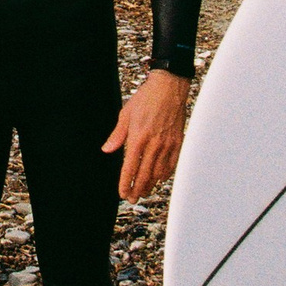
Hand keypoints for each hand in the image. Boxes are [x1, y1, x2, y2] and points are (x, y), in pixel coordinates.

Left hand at [101, 68, 189, 198]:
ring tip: (144, 191)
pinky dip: (164, 175)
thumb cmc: (146, 98)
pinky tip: (159, 178)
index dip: (126, 183)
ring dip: (150, 185)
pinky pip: (171, 165)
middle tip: (133, 198)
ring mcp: (167, 144)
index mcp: (138, 137)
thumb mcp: (126, 113)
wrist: (169, 87)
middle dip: (137, 190)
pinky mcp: (177, 142)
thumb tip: (107, 149)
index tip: (122, 193)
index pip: (130, 168)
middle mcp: (153, 144)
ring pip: (158, 173)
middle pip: (144, 175)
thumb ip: (117, 134)